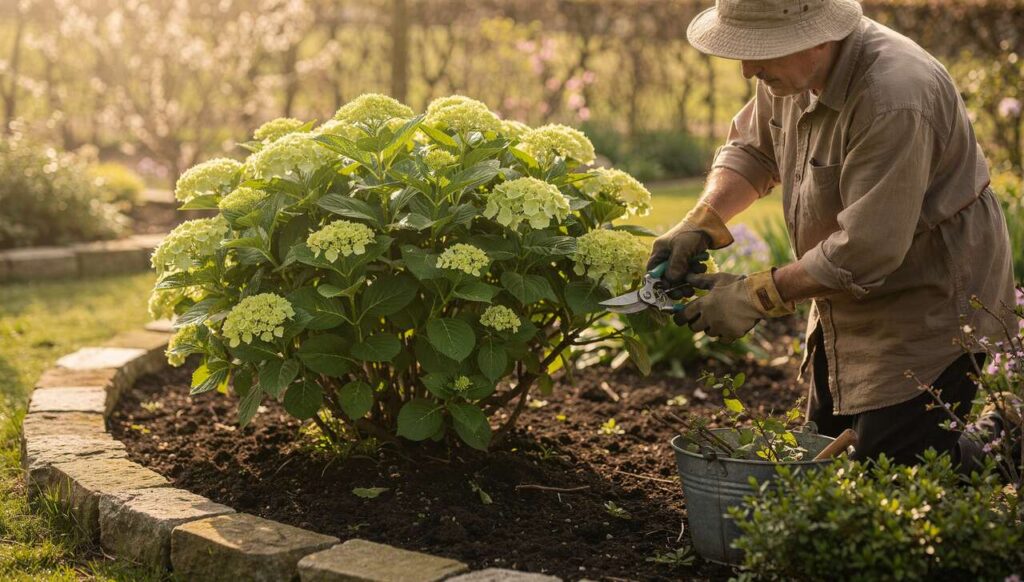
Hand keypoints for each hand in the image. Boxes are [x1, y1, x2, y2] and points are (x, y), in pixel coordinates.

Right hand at [646, 201, 733, 286]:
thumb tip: (670, 281)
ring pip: (679, 276)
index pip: (653, 272)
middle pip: (667, 277)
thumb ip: (675, 265)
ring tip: (697, 280)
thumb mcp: (682, 248)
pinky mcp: (688, 259)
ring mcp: (677, 258)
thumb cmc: (692, 233)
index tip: (670, 289)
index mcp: (659, 251)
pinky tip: (702, 267)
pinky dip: (695, 272)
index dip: (659, 283)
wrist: (709, 224)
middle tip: (687, 292)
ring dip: (689, 280)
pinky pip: (689, 271)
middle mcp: (666, 256)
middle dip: (677, 285)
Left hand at [674, 270, 794, 342]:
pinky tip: (729, 326)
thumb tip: (686, 277)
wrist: (758, 296)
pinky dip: (724, 335)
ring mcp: (721, 328)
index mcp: (703, 304)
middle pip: (694, 327)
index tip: (680, 317)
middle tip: (701, 317)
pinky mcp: (732, 334)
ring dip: (711, 327)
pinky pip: (723, 339)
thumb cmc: (736, 285)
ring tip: (719, 318)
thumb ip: (700, 280)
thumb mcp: (717, 279)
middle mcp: (709, 318)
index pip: (683, 316)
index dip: (679, 318)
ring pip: (709, 333)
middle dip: (696, 323)